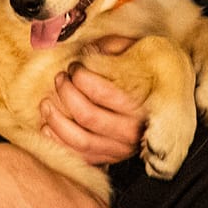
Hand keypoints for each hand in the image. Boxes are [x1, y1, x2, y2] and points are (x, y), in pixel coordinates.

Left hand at [39, 35, 144, 166]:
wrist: (160, 113)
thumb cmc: (143, 79)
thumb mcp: (136, 57)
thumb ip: (116, 48)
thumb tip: (89, 48)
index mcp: (139, 106)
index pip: (102, 93)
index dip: (80, 77)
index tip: (74, 67)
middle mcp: (130, 132)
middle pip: (87, 116)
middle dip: (66, 94)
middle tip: (60, 79)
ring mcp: (118, 149)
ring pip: (79, 140)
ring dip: (56, 120)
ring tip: (46, 103)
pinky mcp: (106, 159)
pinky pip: (77, 156)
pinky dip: (57, 142)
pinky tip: (47, 126)